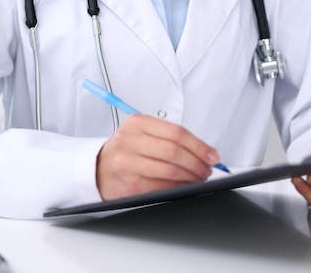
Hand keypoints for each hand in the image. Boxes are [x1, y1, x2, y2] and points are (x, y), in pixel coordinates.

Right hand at [96, 114, 219, 199]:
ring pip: (169, 170)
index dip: (198, 145)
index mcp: (137, 123)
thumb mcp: (143, 133)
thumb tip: (203, 151)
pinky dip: (177, 188)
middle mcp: (130, 140)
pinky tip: (184, 186)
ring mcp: (127, 162)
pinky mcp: (128, 184)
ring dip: (190, 177)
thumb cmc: (126, 150)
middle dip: (196, 162)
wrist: (98, 168)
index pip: (176, 132)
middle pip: (174, 151)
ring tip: (198, 178)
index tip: (212, 155)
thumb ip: (169, 137)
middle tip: (207, 169)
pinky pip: (160, 187)